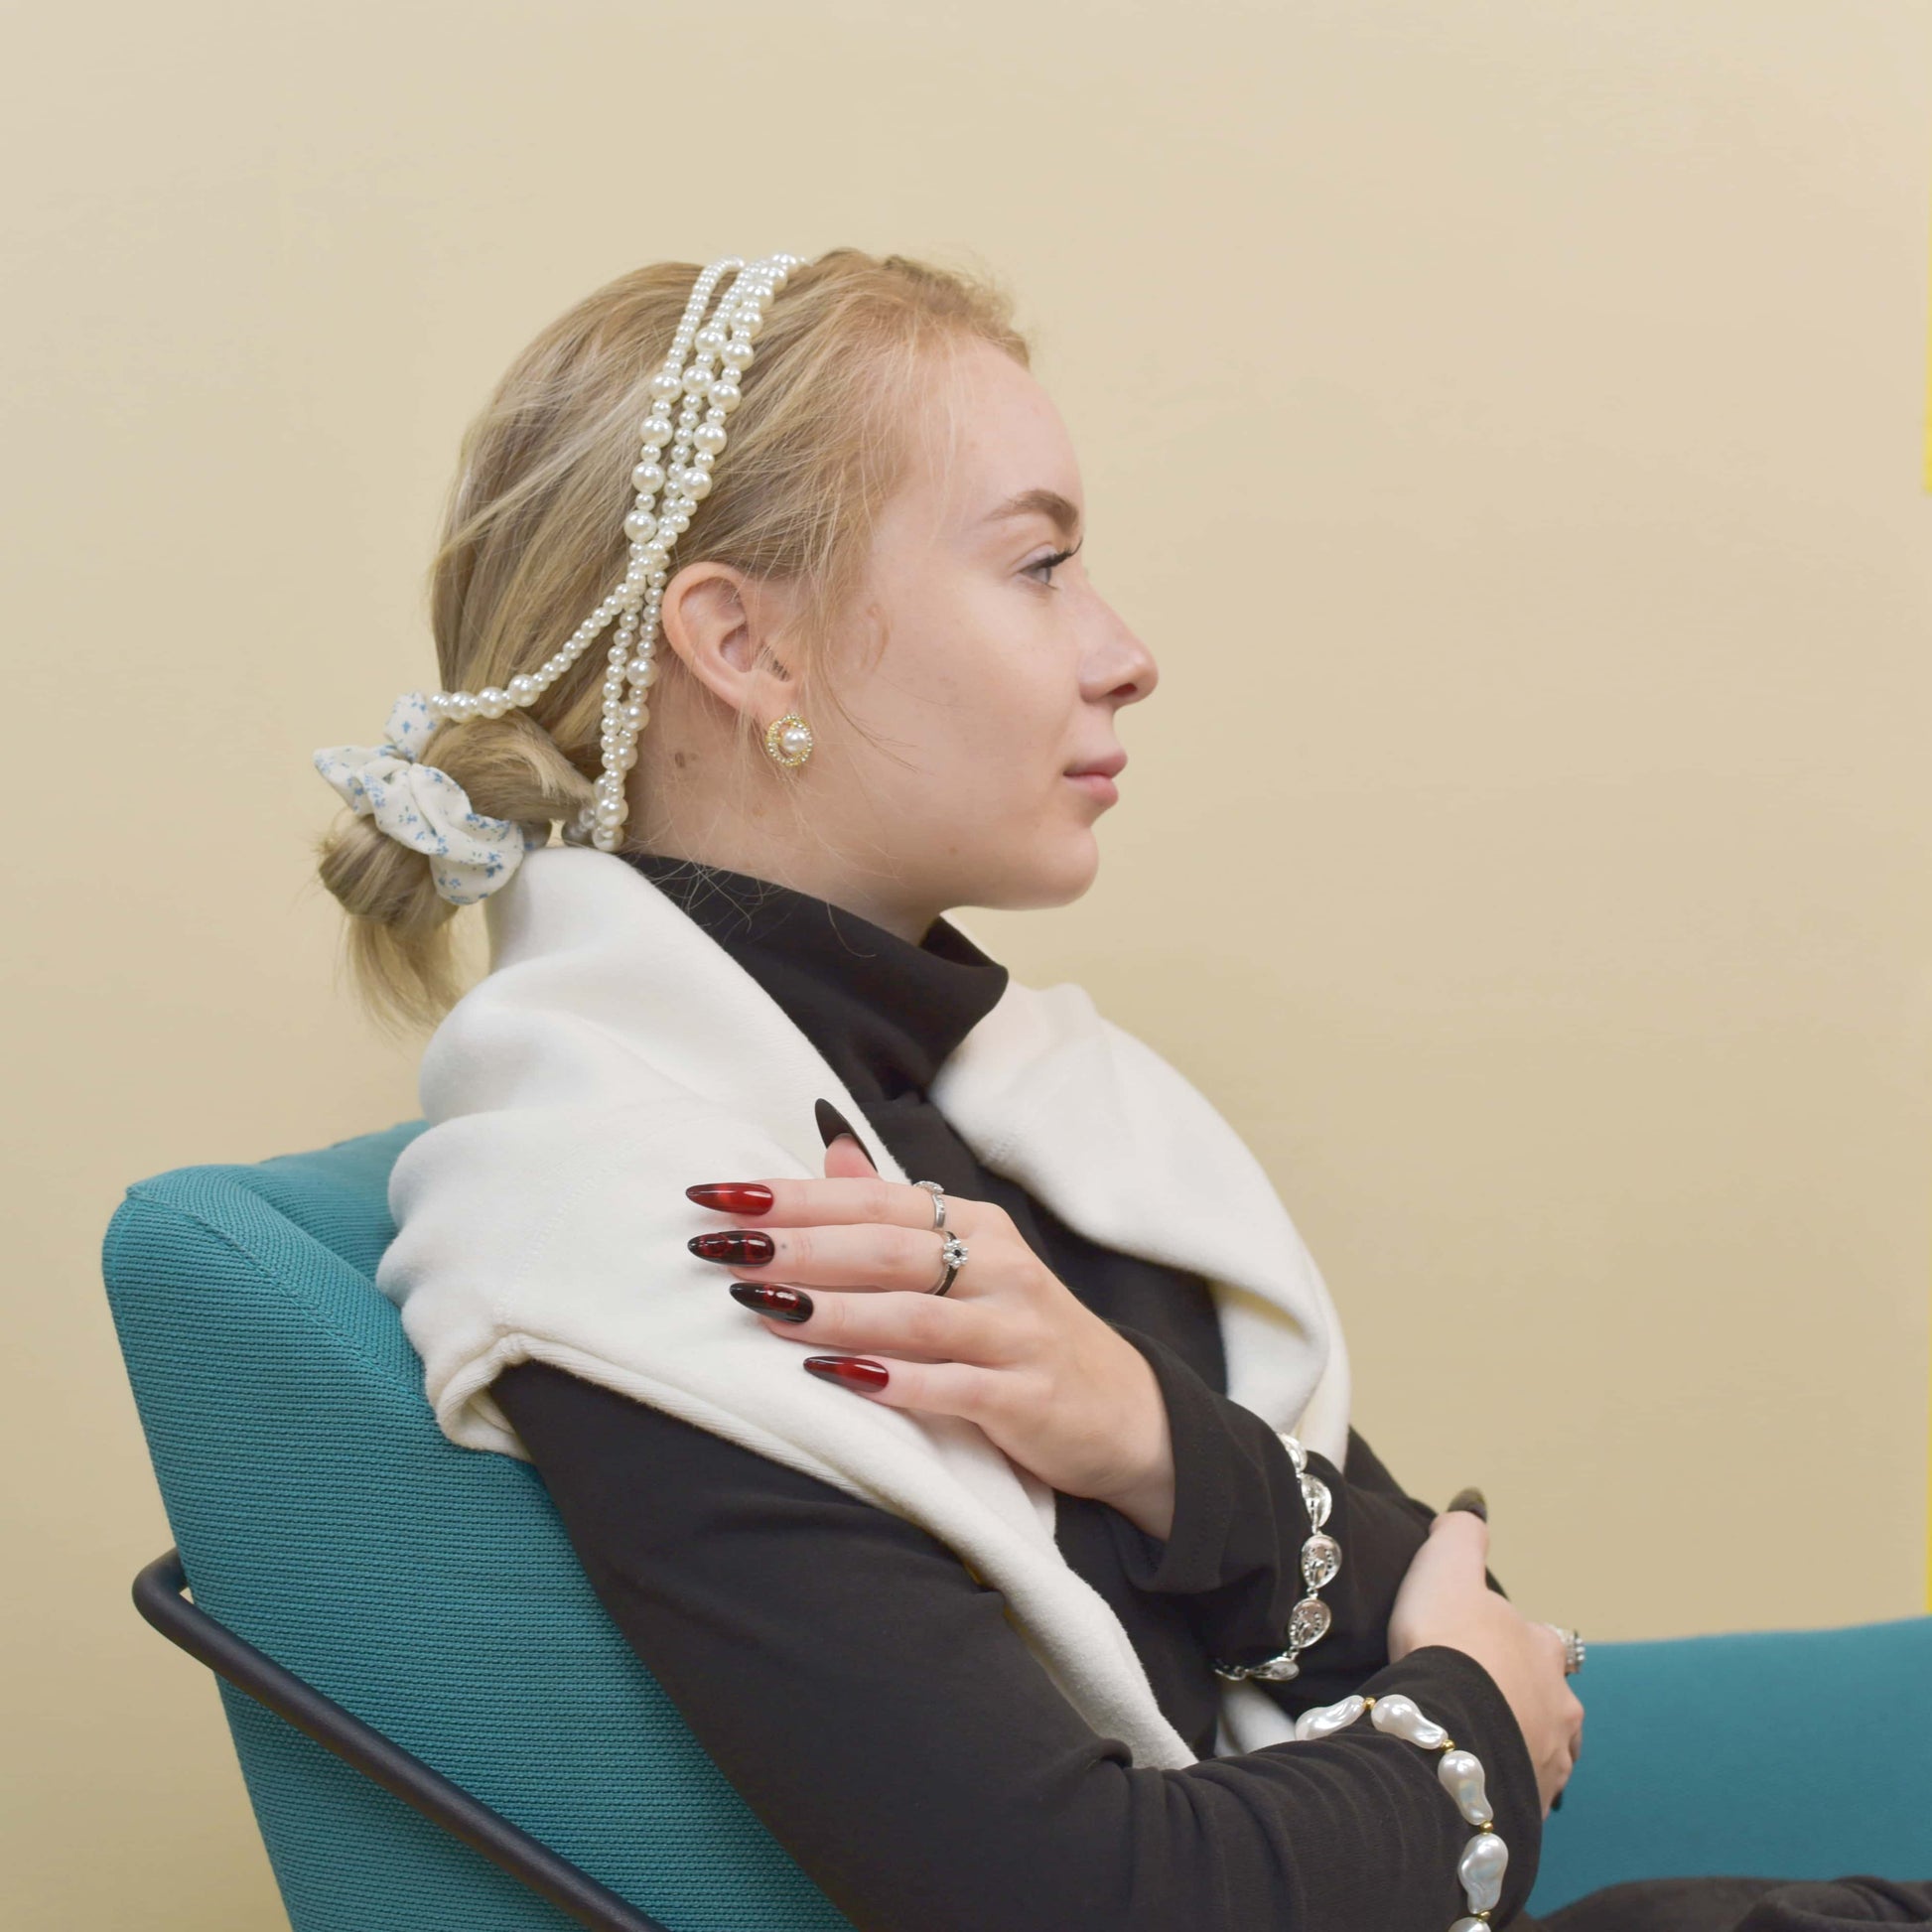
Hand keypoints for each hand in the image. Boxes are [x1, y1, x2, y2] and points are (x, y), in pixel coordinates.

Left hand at [684, 1132, 1178, 1538]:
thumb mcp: (969, 1263)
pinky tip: (838, 1378)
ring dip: (834, 1311)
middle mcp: (1000, 1267)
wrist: (1124, 1413)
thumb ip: (895, 1213)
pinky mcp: (1027, 1397)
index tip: (719, 1197)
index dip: (794, 1196)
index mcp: (977, 1226)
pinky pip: (954, 1385)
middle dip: (798, 1247)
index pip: (874, 1201)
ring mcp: (1017, 1331)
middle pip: (887, 1250)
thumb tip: (830, 1148)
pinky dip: (895, 1380)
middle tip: (722, 1249)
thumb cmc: (1020, 1333)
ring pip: (914, 1315)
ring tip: (763, 1307)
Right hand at [1387, 1510, 1583, 1815]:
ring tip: (1482, 1744)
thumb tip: (1474, 1503)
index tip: (1484, 1644)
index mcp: (1542, 1649)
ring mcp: (1548, 1760)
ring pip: (1543, 1749)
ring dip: (1520, 1744)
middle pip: (1551, 1700)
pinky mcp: (1528, 1804)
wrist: (1444, 1724)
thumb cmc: (1448, 1641)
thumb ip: (1462, 1533)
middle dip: (1525, 1700)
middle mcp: (1558, 1706)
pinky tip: (1479, 1782)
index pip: (1542, 1640)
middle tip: (1482, 1700)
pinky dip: (1504, 1785)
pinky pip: (1521, 1793)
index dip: (1514, 1640)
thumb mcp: (1448, 1564)